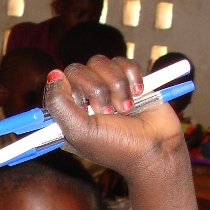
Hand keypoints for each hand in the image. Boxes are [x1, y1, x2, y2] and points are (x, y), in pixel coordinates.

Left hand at [44, 57, 187, 177]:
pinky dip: (132, 77)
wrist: (156, 147)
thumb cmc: (117, 146)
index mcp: (68, 113)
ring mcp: (106, 87)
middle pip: (77, 69)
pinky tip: (138, 94)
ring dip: (117, 86)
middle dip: (97, 90)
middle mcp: (84, 99)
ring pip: (100, 62)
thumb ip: (59, 104)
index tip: (83, 109)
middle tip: (108, 113)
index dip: (70, 92)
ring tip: (126, 109)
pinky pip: (122, 61)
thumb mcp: (80, 131)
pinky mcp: (127, 79)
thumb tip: (53, 74)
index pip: (56, 84)